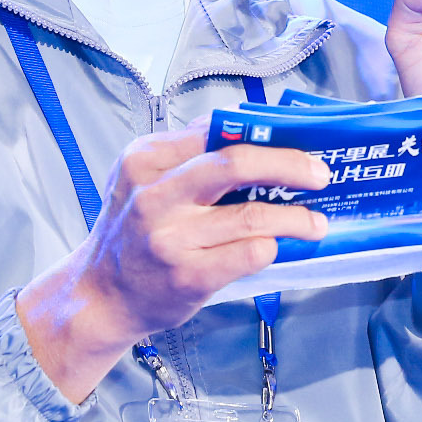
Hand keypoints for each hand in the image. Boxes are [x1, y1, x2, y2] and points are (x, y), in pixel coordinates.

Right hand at [17, 122, 329, 402]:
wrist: (101, 295)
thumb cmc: (133, 232)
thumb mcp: (143, 178)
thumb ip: (188, 152)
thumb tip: (253, 126)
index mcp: (144, 160)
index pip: (216, 132)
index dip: (266, 135)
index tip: (299, 141)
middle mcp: (153, 196)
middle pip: (236, 164)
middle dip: (290, 165)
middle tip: (320, 174)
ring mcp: (170, 239)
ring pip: (252, 216)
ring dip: (296, 218)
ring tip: (315, 222)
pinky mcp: (187, 276)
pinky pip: (249, 254)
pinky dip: (272, 246)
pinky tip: (279, 246)